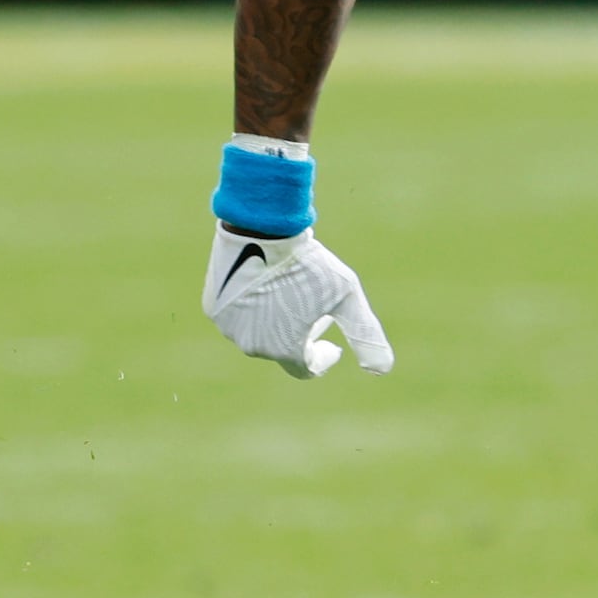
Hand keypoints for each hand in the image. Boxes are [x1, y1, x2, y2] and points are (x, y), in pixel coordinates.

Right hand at [203, 224, 394, 378]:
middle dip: (298, 335)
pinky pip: (236, 317)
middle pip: (280, 349)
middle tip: (312, 307)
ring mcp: (230, 329)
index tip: (332, 345)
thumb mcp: (346, 295)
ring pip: (257, 333)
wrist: (262, 228)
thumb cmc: (309, 263)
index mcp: (286, 350)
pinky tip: (264, 288)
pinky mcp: (213, 310)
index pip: (306, 368)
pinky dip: (250, 309)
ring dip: (274, 322)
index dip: (322, 357)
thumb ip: (365, 333)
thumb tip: (383, 369)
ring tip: (288, 295)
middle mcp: (254, 347)